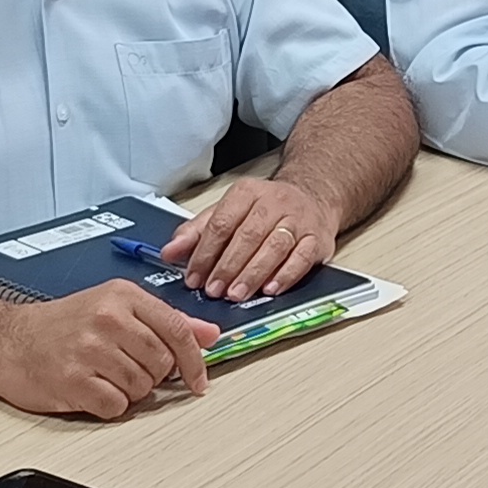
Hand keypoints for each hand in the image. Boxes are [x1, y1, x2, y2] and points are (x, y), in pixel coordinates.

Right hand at [0, 280, 217, 418]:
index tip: (199, 380)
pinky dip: (108, 405)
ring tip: (102, 374)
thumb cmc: (60, 325)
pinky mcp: (74, 381)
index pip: (177, 330)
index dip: (195, 360)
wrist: (6, 341)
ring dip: (128, 390)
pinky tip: (90, 389)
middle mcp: (107, 319)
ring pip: (141, 388)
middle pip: (161, 363)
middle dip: (150, 375)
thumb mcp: (114, 308)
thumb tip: (210, 334)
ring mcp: (90, 350)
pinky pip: (116, 406)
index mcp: (122, 296)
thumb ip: (164, 320)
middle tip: (124, 367)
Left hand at [168, 176, 341, 299]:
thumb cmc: (265, 209)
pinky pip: (302, 257)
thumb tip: (169, 252)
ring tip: (237, 294)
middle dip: (228, 266)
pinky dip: (286, 275)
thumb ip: (198, 232)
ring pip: (274, 247)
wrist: (313, 196)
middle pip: (248, 235)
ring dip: (253, 274)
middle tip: (214, 290)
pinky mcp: (317, 238)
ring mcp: (298, 220)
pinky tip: (271, 289)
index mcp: (246, 193)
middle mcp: (274, 202)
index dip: (205, 252)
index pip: (221, 223)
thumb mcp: (228, 211)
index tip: (194, 276)